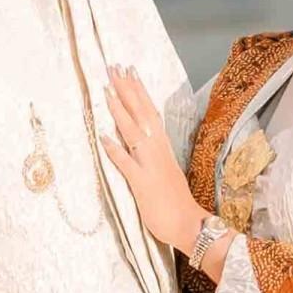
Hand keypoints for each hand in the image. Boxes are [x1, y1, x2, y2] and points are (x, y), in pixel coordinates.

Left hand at [100, 66, 204, 252]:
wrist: (190, 225)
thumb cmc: (176, 203)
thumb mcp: (165, 172)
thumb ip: (152, 156)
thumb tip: (138, 143)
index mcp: (163, 148)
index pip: (150, 112)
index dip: (138, 91)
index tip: (129, 71)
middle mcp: (158, 151)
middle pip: (141, 114)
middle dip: (127, 90)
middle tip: (114, 66)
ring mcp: (150, 166)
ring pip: (133, 132)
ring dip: (120, 110)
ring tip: (107, 89)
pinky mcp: (142, 183)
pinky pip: (126, 164)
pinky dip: (115, 149)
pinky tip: (102, 136)